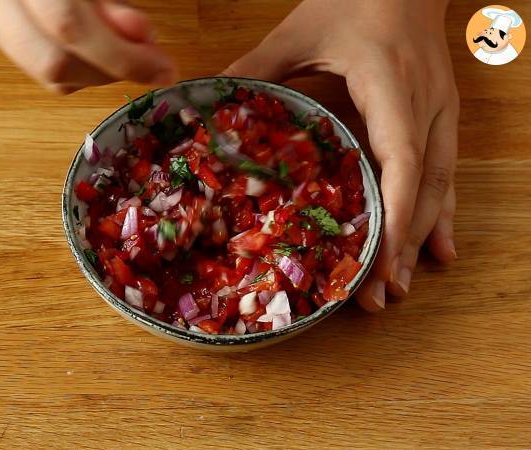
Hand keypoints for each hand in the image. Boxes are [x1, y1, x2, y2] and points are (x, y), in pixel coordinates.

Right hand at [0, 0, 176, 92]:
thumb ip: (110, 2)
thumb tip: (140, 36)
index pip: (68, 27)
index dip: (121, 57)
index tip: (164, 69)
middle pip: (53, 64)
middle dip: (111, 72)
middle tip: (150, 65)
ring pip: (48, 74)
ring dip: (100, 73)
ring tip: (125, 49)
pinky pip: (41, 68)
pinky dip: (82, 68)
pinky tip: (100, 49)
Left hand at [223, 0, 458, 310]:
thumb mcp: (301, 28)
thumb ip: (257, 64)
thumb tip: (208, 97)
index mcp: (390, 87)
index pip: (401, 161)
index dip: (393, 216)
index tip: (377, 263)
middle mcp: (423, 108)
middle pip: (423, 188)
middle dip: (402, 245)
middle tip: (378, 296)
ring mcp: (437, 114)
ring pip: (439, 186)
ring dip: (420, 239)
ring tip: (398, 286)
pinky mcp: (439, 117)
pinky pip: (445, 172)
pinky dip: (440, 214)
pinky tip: (439, 250)